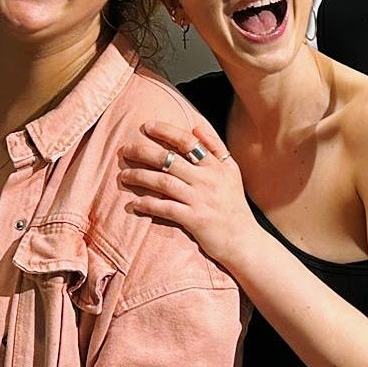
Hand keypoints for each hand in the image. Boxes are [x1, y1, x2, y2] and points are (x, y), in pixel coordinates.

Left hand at [117, 121, 259, 270]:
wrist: (243, 240)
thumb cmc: (234, 204)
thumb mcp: (232, 171)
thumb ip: (215, 147)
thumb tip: (196, 127)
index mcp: (216, 166)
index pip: (187, 141)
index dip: (166, 131)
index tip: (147, 126)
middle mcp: (207, 180)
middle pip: (169, 160)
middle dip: (143, 152)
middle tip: (125, 149)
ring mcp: (200, 200)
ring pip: (164, 182)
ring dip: (140, 177)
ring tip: (124, 176)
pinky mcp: (194, 220)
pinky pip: (166, 208)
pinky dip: (148, 204)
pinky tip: (135, 203)